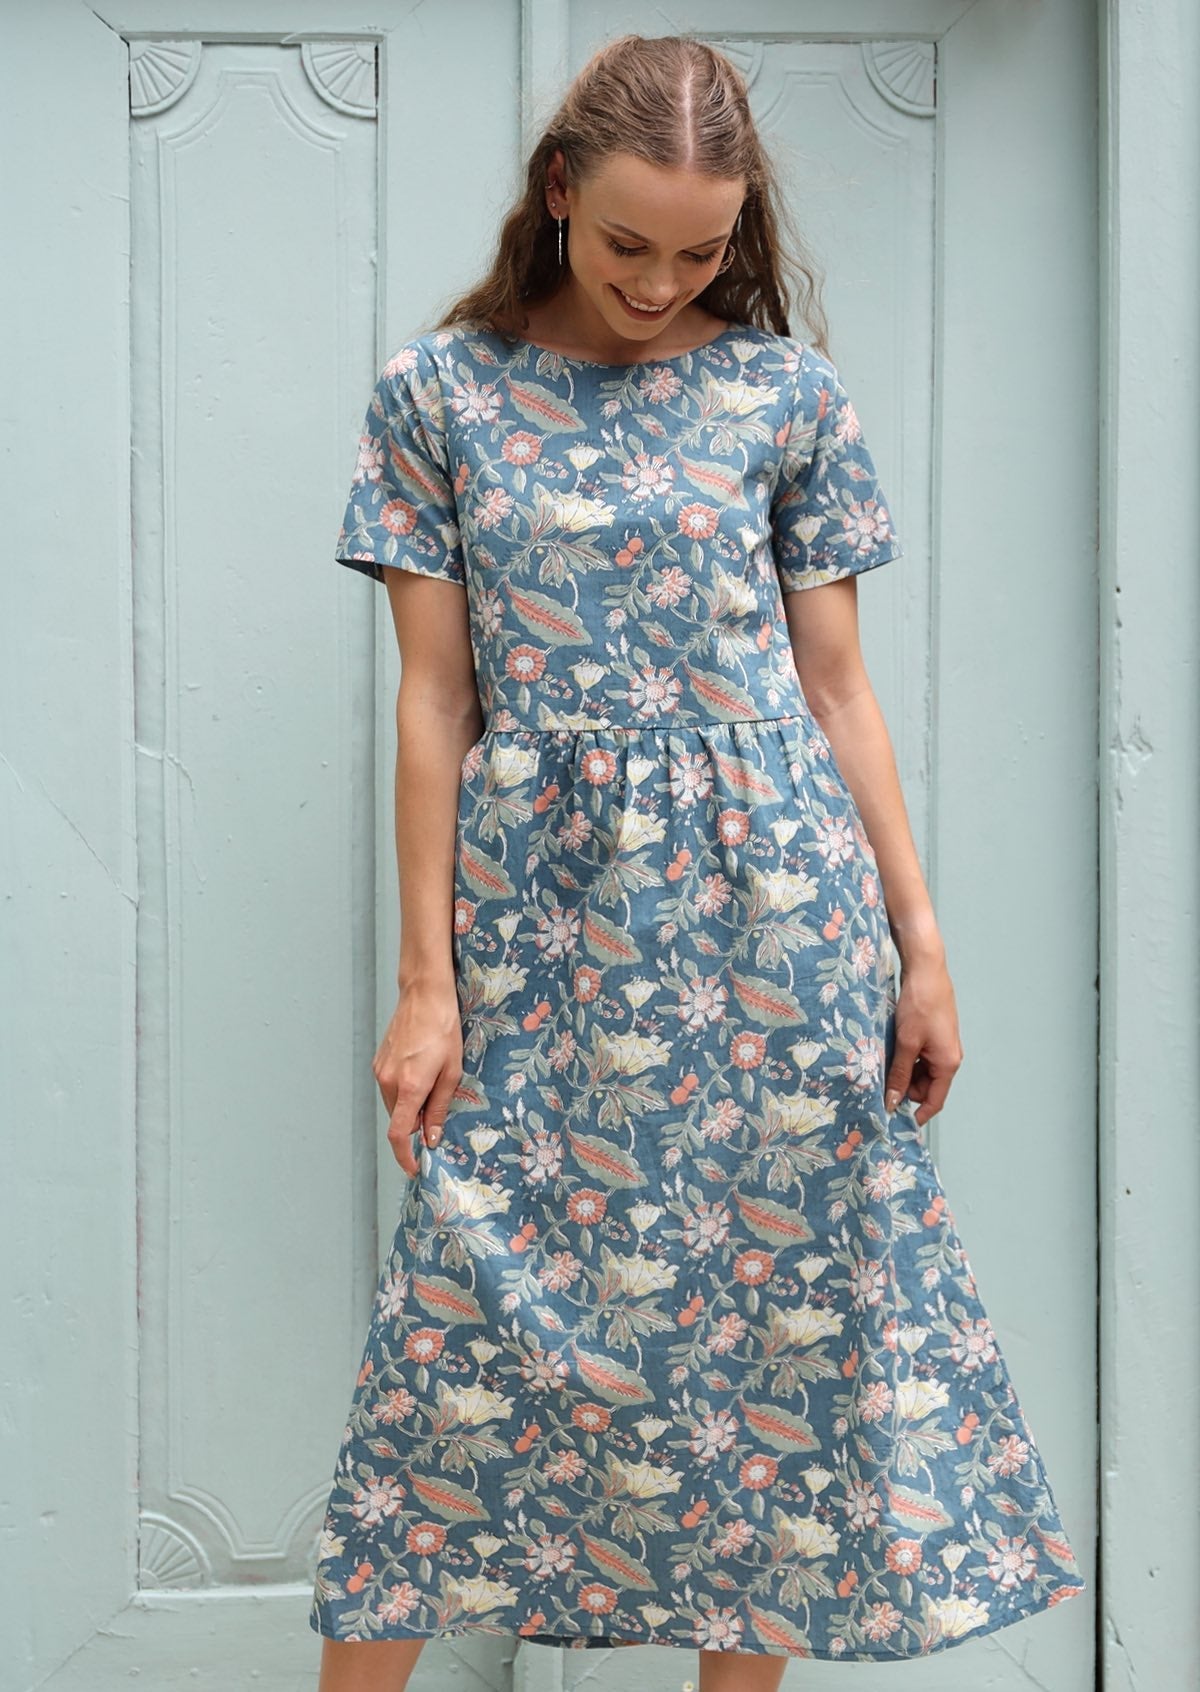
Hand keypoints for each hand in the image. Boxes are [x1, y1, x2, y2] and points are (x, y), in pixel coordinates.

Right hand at [372, 985, 463, 1175]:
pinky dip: (404, 1092)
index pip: (398, 1134)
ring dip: (410, 1107)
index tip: (413, 1168)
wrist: (424, 995)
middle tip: (436, 1115)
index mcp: (409, 1086)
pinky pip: (389, 1088)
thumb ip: (439, 1107)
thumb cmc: (444, 1029)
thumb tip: (431, 1137)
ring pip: (394, 1105)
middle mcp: (388, 1081)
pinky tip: (420, 1073)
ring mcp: (380, 1070)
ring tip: (432, 1084)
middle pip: (398, 1120)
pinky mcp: (378, 1061)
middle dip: (415, 1127)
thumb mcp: (452, 1071)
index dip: (404, 1156)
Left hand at [883, 957, 963, 1127]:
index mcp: (948, 1063)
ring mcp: (941, 1045)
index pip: (935, 1101)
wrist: (926, 970)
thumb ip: (899, 1074)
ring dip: (902, 1070)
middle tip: (880, 1079)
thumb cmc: (920, 1004)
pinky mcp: (933, 1034)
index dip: (917, 1113)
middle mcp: (948, 1057)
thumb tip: (892, 1101)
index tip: (897, 1121)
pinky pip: (919, 1055)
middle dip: (904, 1086)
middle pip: (925, 1086)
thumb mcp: (906, 1042)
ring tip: (883, 1059)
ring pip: (920, 1070)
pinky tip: (890, 1048)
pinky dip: (905, 1057)